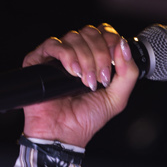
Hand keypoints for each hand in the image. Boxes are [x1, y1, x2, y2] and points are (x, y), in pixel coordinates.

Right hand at [19, 23, 139, 147]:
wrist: (63, 134)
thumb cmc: (85, 119)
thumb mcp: (117, 98)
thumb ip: (128, 73)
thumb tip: (124, 46)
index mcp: (94, 58)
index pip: (104, 32)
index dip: (111, 41)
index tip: (114, 62)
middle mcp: (76, 54)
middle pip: (90, 32)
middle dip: (100, 54)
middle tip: (100, 77)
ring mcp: (57, 56)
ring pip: (74, 36)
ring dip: (85, 58)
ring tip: (84, 81)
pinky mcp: (38, 60)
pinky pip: (53, 44)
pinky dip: (67, 56)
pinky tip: (72, 72)